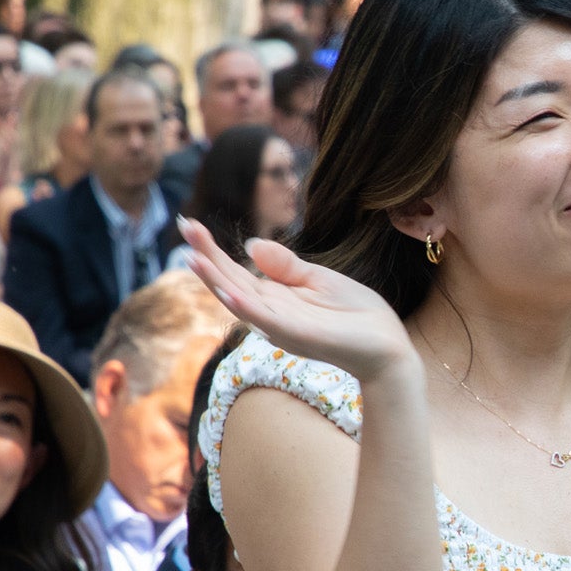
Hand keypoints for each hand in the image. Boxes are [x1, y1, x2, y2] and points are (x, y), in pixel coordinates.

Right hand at [178, 217, 418, 384]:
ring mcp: (282, 326)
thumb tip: (251, 245)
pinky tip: (229, 294)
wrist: (387, 346)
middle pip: (230, 282)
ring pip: (241, 301)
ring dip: (216, 281)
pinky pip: (269, 321)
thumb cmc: (356, 315)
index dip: (212, 250)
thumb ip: (285, 265)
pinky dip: (247, 309)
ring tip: (192, 257)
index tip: (190, 224)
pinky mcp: (299, 336)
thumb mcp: (318, 279)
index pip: (235, 271)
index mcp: (275, 299)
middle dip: (206, 256)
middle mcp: (270, 314)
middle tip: (183, 225)